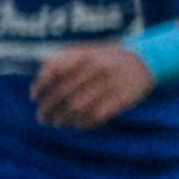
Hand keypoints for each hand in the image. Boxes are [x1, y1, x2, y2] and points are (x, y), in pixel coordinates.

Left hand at [31, 41, 157, 131]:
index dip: (40, 87)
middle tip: (42, 118)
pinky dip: (83, 123)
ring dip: (63, 119)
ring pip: (78, 107)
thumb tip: (35, 89)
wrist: (144, 60)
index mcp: (84, 55)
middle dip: (48, 108)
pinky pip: (97, 115)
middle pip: (63, 93)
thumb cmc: (104, 59)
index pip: (53, 72)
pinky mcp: (122, 98)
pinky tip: (77, 125)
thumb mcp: (83, 52)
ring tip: (57, 123)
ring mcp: (110, 83)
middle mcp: (96, 68)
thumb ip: (59, 64)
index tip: (34, 98)